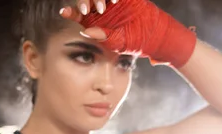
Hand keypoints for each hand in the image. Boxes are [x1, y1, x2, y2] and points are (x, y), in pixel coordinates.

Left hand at [60, 0, 196, 66]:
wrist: (156, 35)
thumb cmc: (136, 42)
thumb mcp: (117, 42)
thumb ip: (102, 36)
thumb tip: (84, 31)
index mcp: (96, 21)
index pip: (78, 14)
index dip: (71, 12)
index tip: (65, 12)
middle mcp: (102, 9)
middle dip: (84, 2)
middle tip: (89, 11)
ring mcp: (112, 1)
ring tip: (103, 7)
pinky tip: (113, 0)